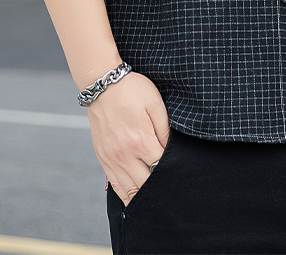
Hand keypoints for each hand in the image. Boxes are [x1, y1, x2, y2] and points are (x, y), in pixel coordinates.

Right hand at [85, 71, 169, 205]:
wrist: (103, 85)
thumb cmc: (132, 91)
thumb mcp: (155, 104)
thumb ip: (165, 130)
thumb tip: (172, 150)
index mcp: (140, 141)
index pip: (161, 168)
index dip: (173, 171)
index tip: (182, 172)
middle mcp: (124, 155)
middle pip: (146, 185)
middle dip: (161, 188)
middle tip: (173, 189)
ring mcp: (112, 159)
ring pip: (129, 192)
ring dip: (144, 197)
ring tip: (158, 199)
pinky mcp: (103, 159)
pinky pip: (116, 186)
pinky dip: (127, 195)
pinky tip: (137, 198)